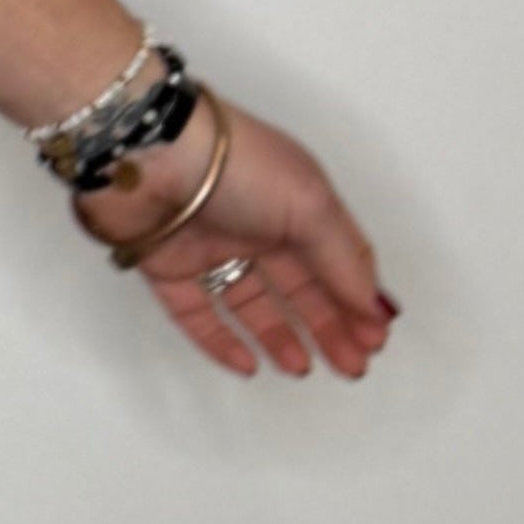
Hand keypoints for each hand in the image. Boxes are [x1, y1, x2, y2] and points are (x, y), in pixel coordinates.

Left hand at [74, 98, 395, 379]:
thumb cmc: (236, 167)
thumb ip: (342, 259)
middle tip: (350, 366)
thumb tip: (373, 306)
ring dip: (279, 336)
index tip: (375, 339)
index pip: (336, 258)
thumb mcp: (309, 206)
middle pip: (299, 285)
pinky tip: (248, 365)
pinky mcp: (166, 267)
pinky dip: (219, 341)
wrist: (148, 155)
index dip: (357, 298)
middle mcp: (255, 224)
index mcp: (296, 202)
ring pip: (249, 302)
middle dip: (328, 326)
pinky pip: (195, 312)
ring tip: (302, 368)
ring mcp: (209, 247)